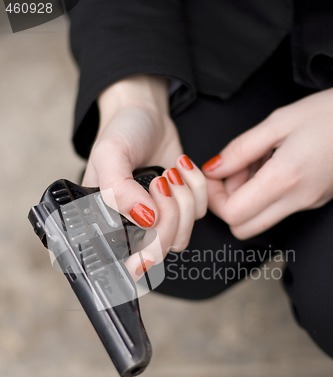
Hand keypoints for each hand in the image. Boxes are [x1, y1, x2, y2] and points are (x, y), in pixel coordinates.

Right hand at [83, 76, 206, 276]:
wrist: (146, 114)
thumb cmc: (121, 133)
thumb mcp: (110, 154)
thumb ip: (118, 190)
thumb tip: (145, 220)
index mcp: (106, 224)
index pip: (124, 262)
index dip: (139, 260)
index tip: (146, 248)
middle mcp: (132, 230)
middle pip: (160, 249)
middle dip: (168, 214)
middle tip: (160, 181)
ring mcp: (159, 222)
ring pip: (182, 236)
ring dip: (183, 200)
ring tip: (169, 172)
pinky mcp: (182, 209)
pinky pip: (199, 214)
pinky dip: (196, 188)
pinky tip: (180, 167)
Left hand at [202, 89, 332, 238]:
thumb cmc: (330, 114)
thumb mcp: (279, 121)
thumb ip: (240, 149)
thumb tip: (213, 168)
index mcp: (284, 179)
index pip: (232, 214)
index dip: (214, 198)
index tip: (214, 176)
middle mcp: (296, 200)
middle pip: (242, 228)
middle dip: (228, 204)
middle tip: (233, 173)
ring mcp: (306, 204)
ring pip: (259, 221)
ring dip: (246, 198)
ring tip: (257, 161)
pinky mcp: (312, 202)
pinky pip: (277, 209)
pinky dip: (264, 194)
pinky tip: (272, 164)